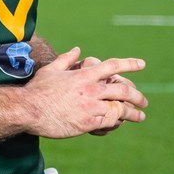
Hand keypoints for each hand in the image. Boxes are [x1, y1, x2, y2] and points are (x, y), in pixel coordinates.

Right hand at [24, 47, 147, 138]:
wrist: (29, 110)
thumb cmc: (38, 89)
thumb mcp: (52, 69)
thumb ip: (67, 58)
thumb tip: (77, 49)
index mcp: (85, 75)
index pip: (113, 66)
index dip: (130, 64)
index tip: (142, 64)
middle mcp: (91, 90)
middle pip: (123, 90)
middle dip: (138, 96)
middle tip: (144, 101)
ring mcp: (90, 107)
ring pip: (119, 109)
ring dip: (133, 113)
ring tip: (140, 116)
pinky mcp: (86, 123)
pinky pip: (108, 123)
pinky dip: (116, 123)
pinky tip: (120, 124)